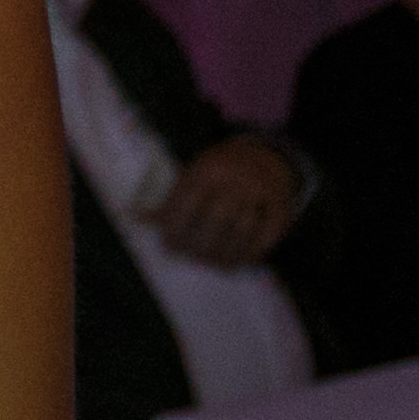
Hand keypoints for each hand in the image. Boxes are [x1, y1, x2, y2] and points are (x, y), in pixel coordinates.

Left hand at [143, 134, 300, 271]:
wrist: (265, 155)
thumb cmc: (219, 170)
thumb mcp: (193, 174)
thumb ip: (171, 198)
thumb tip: (136, 218)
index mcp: (205, 169)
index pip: (185, 202)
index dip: (174, 229)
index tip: (169, 248)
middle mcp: (233, 178)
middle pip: (215, 219)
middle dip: (201, 245)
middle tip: (194, 260)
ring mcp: (260, 190)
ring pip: (243, 228)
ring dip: (227, 252)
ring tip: (215, 265)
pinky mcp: (282, 203)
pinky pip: (269, 233)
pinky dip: (255, 251)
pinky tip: (242, 261)